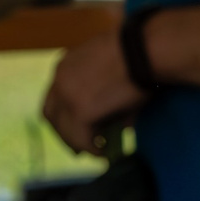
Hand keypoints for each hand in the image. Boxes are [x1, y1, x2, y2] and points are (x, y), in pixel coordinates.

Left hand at [42, 35, 146, 156]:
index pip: (54, 97)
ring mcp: (67, 96)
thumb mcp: (112, 64)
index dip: (63, 114)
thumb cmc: (139, 51)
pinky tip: (103, 152)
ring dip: (77, 143)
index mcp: (65, 65)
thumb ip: (105, 88)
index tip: (73, 126)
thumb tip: (116, 120)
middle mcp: (59, 80)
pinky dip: (91, 148)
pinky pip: (81, 138)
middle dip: (63, 132)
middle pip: (52, 115)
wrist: (148, 48)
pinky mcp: (81, 111)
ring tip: (96, 151)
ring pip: (64, 130)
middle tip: (78, 147)